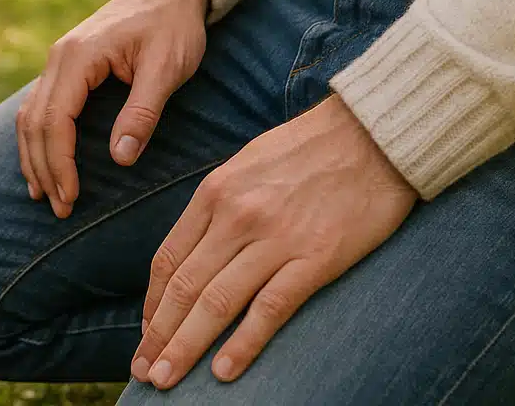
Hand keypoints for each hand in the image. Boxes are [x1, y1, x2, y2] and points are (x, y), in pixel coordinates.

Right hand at [16, 0, 208, 218]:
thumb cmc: (173, 26)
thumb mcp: (167, 67)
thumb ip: (143, 111)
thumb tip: (120, 158)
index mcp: (78, 57)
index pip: (55, 120)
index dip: (60, 163)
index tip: (71, 198)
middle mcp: (58, 57)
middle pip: (35, 122)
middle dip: (44, 169)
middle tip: (60, 210)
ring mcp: (58, 60)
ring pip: (29, 116)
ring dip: (34, 157)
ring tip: (45, 196)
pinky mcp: (66, 66)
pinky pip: (39, 106)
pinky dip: (37, 138)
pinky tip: (43, 163)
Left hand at [130, 95, 415, 388]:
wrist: (372, 135)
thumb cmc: (310, 148)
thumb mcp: (246, 164)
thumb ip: (219, 205)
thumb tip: (196, 251)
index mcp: (215, 192)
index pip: (169, 259)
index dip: (152, 304)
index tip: (146, 332)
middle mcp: (236, 216)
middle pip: (184, 287)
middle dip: (158, 335)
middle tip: (142, 372)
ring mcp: (274, 239)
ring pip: (216, 303)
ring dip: (186, 347)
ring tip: (166, 380)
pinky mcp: (315, 259)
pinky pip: (269, 309)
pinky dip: (243, 344)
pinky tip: (223, 372)